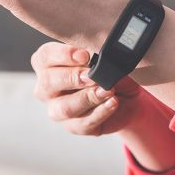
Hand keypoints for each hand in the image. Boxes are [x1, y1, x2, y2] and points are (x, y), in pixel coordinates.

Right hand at [31, 41, 147, 135]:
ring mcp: (58, 109)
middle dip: (73, 78)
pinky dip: (100, 112)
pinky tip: (113, 102)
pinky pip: (83, 124)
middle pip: (48, 83)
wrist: (129, 94)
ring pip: (64, 108)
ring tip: (108, 90)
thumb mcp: (104, 53)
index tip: (84, 55)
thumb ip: (92, 48)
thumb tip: (91, 50)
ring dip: (87, 98)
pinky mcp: (75, 126)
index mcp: (49, 64)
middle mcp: (48, 88)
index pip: (44, 56)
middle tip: (92, 75)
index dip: (62, 55)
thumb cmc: (110, 69)